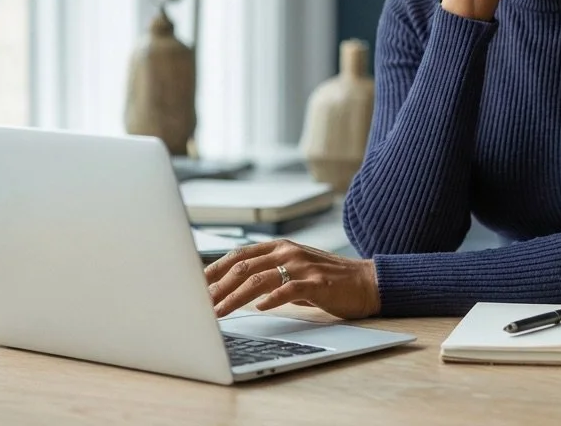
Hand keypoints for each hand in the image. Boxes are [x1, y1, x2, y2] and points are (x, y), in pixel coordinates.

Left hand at [204, 240, 379, 319]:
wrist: (365, 282)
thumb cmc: (328, 280)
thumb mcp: (295, 271)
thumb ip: (271, 274)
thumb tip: (236, 289)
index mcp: (281, 247)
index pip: (240, 255)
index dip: (214, 269)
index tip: (194, 285)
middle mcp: (289, 252)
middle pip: (244, 267)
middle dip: (218, 287)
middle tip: (199, 304)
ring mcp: (303, 266)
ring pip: (260, 279)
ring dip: (234, 297)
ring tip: (218, 313)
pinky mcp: (317, 282)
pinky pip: (289, 289)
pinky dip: (271, 299)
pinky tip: (258, 308)